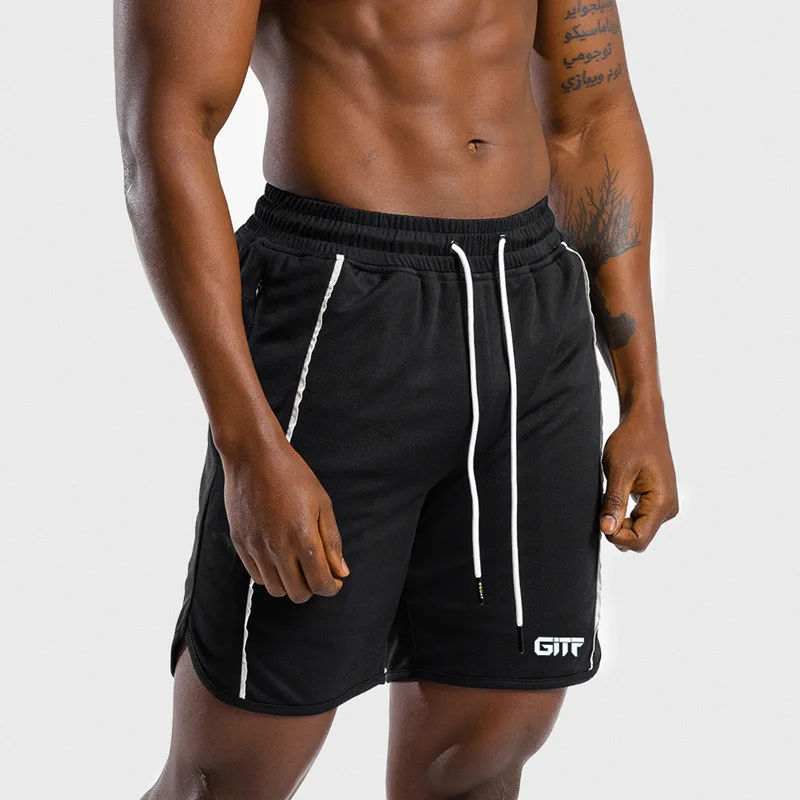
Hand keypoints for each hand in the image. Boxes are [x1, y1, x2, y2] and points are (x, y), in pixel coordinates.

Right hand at [221, 437, 347, 601]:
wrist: (254, 456)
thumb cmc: (292, 474)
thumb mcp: (322, 503)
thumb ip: (332, 540)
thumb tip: (341, 570)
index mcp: (302, 538)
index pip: (320, 584)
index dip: (331, 587)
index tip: (335, 579)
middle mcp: (277, 548)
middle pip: (298, 593)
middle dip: (312, 587)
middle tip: (317, 571)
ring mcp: (256, 548)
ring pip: (275, 590)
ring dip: (290, 583)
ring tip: (297, 564)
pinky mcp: (240, 543)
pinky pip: (256, 576)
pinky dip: (270, 575)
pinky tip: (278, 557)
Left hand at [599, 402, 678, 551]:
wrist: (644, 422)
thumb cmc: (632, 441)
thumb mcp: (618, 472)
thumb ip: (614, 504)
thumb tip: (608, 531)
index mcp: (662, 503)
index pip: (639, 540)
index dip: (617, 537)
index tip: (602, 521)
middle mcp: (668, 508)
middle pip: (639, 537)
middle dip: (618, 529)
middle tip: (603, 506)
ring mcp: (664, 504)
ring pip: (638, 528)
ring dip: (620, 520)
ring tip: (611, 495)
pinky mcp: (658, 500)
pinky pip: (640, 518)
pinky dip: (625, 513)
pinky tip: (617, 495)